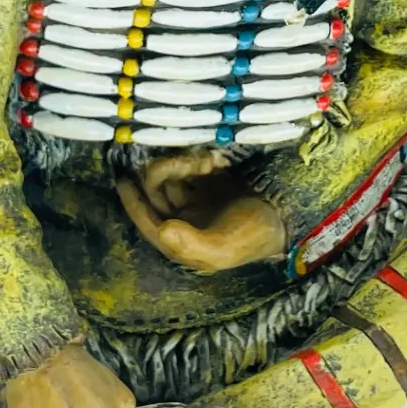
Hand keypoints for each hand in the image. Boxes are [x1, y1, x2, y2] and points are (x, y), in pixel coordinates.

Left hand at [117, 150, 288, 272]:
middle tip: (188, 162)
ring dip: (183, 164)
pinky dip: (198, 160)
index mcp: (182, 240)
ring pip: (172, 178)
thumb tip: (162, 230)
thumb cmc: (251, 237)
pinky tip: (214, 161)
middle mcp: (184, 220)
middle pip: (158, 194)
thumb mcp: (222, 247)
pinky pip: (191, 168)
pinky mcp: (210, 184)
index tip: (122, 181)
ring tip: (207, 162)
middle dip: (166, 174)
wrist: (284, 218)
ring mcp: (196, 200)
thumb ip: (189, 242)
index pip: (148, 221)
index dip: (133, 203)